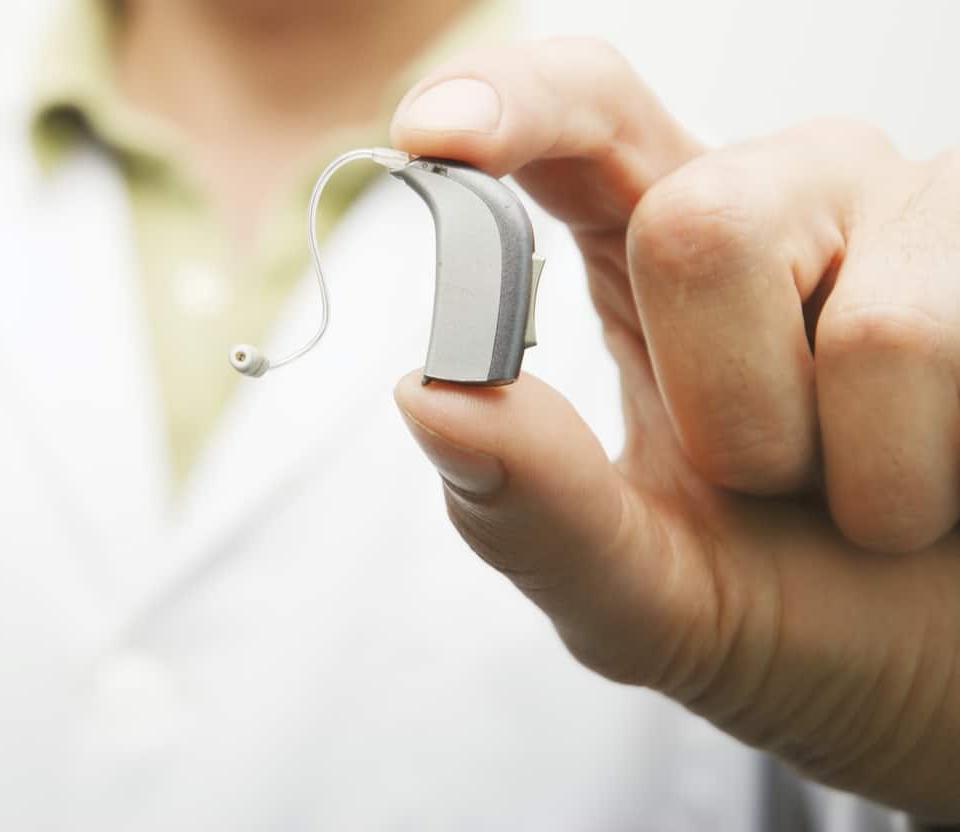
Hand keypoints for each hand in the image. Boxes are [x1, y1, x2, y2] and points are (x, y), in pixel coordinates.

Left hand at [390, 39, 959, 821]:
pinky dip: (934, 476)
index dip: (512, 107)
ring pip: (866, 322)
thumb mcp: (641, 594)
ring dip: (853, 469)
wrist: (942, 676)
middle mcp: (784, 200)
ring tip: (879, 497)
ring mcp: (915, 216)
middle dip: (728, 415)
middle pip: (698, 224)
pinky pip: (952, 349)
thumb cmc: (793, 613)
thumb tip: (427, 399)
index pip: (580, 119)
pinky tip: (955, 474)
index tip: (433, 136)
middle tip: (773, 483)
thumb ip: (533, 511)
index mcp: (656, 253)